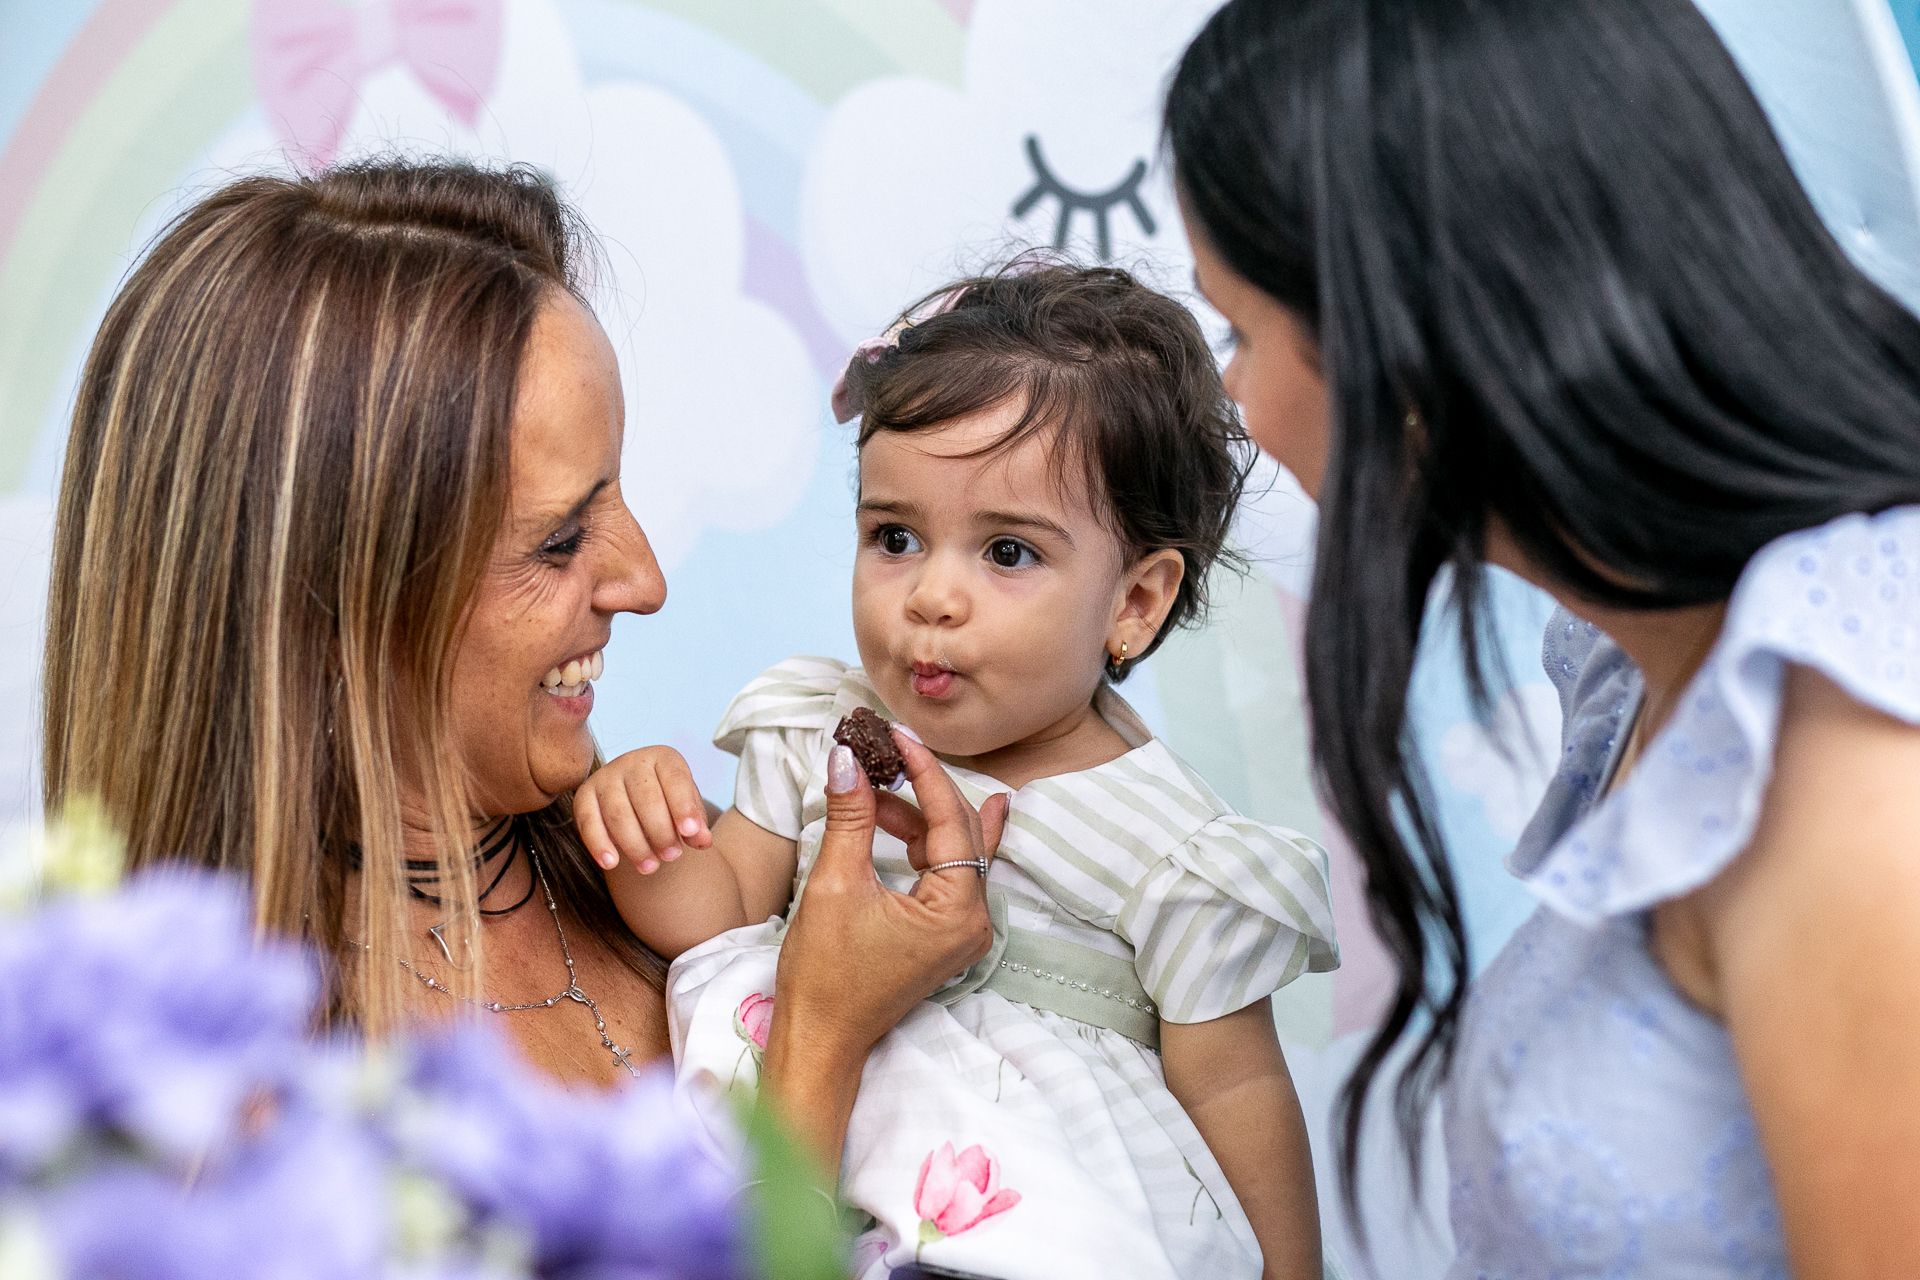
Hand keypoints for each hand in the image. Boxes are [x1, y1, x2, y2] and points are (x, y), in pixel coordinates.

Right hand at [573, 746, 713, 872]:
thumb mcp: (686, 807)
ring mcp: (605, 777)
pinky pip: (588, 821)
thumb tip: (702, 841)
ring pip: (618, 813)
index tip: (691, 833)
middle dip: (661, 832)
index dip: (684, 806)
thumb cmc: (666, 802)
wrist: (634, 795)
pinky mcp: (584, 795)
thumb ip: (696, 824)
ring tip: (650, 867)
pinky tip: (611, 864)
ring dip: (635, 845)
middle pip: (647, 799)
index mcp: (663, 758)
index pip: (675, 780)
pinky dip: (598, 844)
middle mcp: (632, 762)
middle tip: (672, 856)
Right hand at [758, 728, 1008, 1165]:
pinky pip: (943, 872)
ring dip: (915, 814)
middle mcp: (973, 920)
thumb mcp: (835, 884)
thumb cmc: (824, 974)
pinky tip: (899, 813)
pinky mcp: (942, 934)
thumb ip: (850, 816)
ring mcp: (961, 930)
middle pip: (960, 830)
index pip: (949, 818)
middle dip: (923, 786)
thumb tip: (847, 756)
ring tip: (875, 783)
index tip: (894, 733)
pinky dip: (918, 841)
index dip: (922, 770)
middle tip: (888, 746)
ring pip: (951, 849)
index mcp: (958, 911)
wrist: (819, 1039)